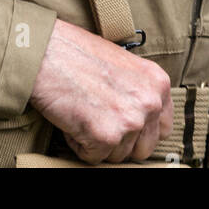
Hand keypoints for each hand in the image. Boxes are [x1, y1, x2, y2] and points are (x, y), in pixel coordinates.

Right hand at [30, 18, 171, 164]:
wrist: (45, 51)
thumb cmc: (76, 53)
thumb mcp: (121, 65)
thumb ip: (137, 92)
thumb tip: (140, 120)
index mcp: (157, 83)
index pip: (163, 129)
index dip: (141, 132)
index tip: (123, 124)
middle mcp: (149, 102)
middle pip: (142, 148)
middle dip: (119, 140)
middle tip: (97, 116)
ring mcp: (130, 120)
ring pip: (116, 156)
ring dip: (97, 141)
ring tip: (83, 110)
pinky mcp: (106, 136)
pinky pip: (92, 157)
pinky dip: (78, 143)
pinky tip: (72, 117)